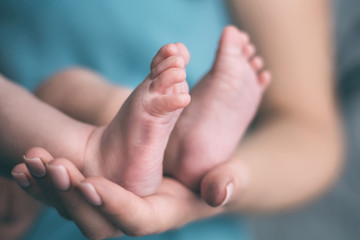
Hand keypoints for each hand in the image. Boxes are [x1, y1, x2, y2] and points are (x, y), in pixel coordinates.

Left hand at [12, 147, 223, 238]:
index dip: (114, 205)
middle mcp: (132, 215)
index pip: (136, 220)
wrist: (197, 169)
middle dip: (71, 196)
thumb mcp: (231, 174)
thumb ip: (229, 182)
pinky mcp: (102, 193)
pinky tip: (23, 166)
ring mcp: (114, 205)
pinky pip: (68, 192)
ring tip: (31, 161)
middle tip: (52, 165)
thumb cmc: (217, 173)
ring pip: (74, 206)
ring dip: (50, 187)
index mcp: (162, 214)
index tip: (92, 182)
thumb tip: (219, 193)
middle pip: (96, 218)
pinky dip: (44, 183)